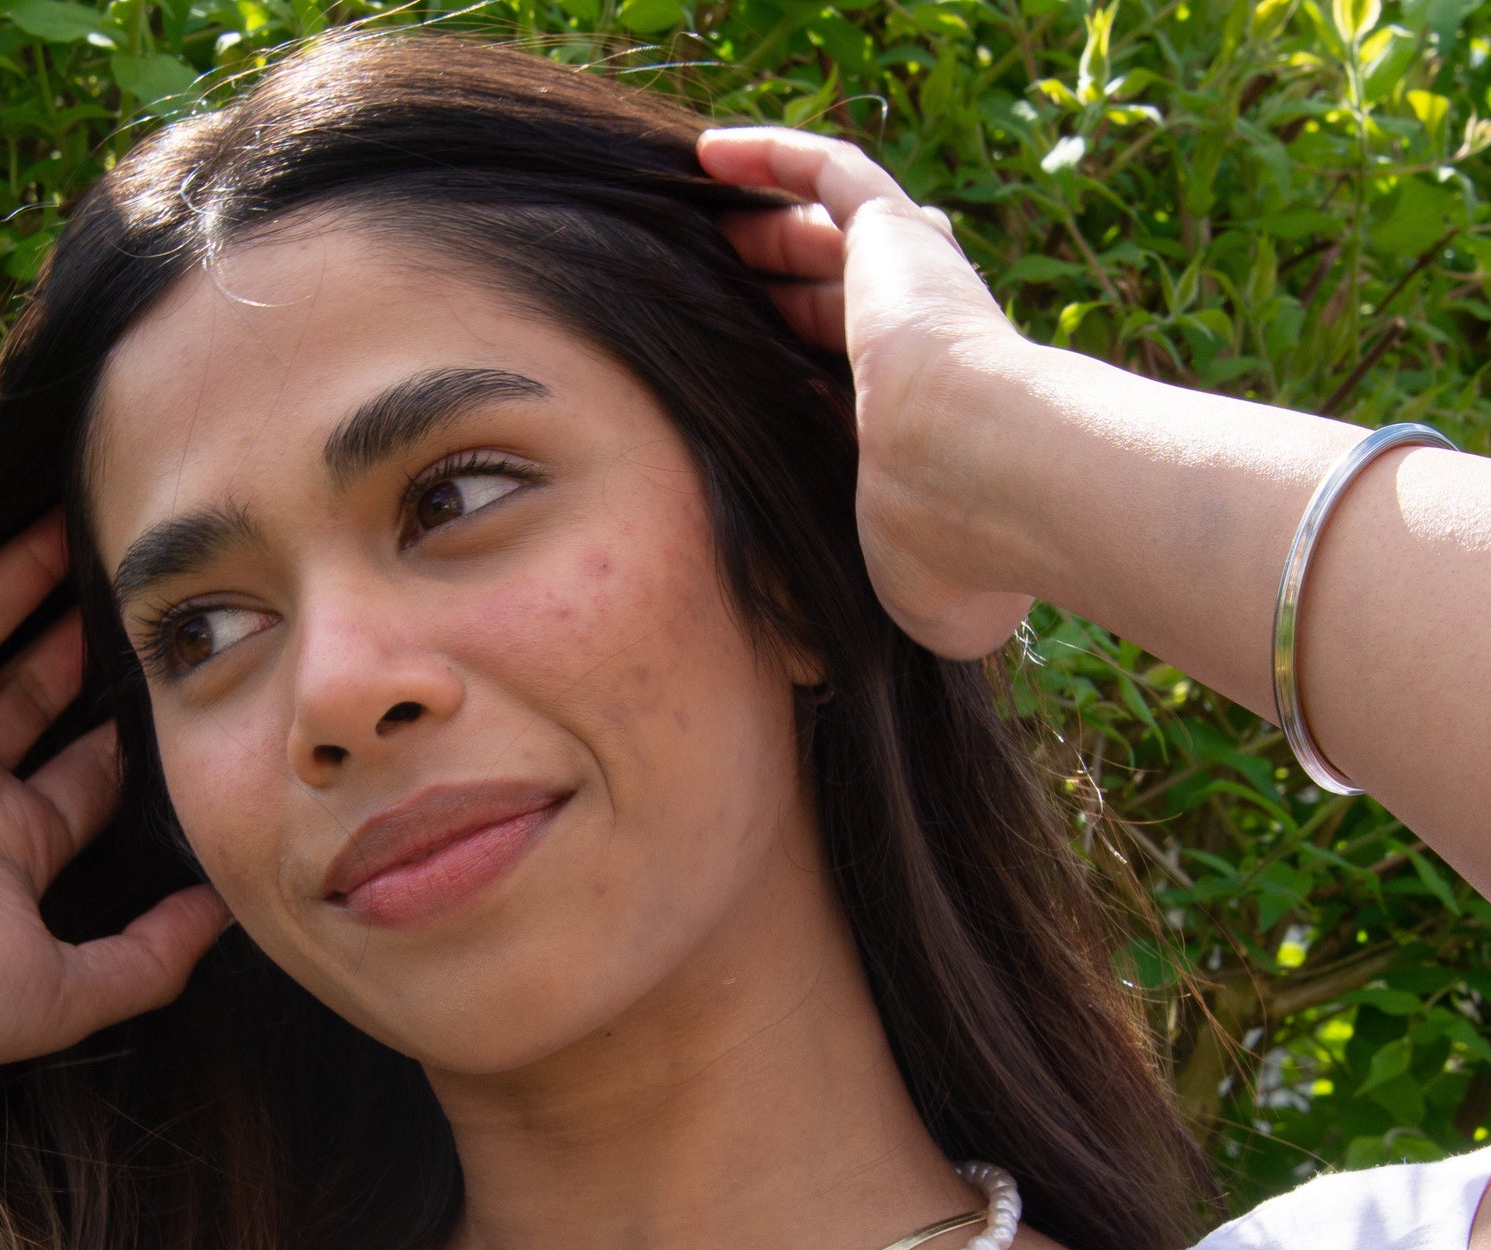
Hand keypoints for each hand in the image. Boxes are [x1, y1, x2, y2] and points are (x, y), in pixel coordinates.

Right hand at [0, 450, 228, 1096]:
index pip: (82, 769)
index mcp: (5, 845)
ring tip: (69, 512)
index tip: (180, 674)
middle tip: (131, 574)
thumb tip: (231, 911)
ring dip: (13, 571)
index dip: (127, 725)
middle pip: (30, 686)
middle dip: (78, 632)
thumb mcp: (75, 988)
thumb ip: (157, 951)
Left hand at [698, 125, 1037, 657]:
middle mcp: (917, 341)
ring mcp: (909, 284)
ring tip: (685, 229)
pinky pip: (826, 173)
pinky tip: (705, 155)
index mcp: (919, 420)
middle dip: (768, 293)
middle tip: (696, 298)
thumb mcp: (910, 599)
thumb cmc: (952, 554)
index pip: (851, 380)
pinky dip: (772, 156)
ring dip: (758, 229)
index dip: (797, 369)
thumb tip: (846, 678)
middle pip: (826, 299)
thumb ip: (885, 608)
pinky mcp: (895, 235)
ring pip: (820, 234)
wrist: (979, 482)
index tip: (738, 380)